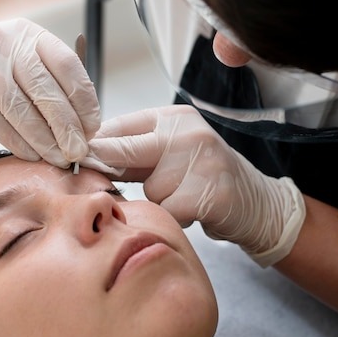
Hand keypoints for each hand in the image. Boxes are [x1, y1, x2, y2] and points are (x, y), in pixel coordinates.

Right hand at [0, 19, 99, 166]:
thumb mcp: (25, 76)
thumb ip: (53, 91)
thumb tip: (87, 128)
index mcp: (30, 35)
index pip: (67, 64)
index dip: (84, 99)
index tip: (93, 127)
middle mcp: (4, 39)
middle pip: (44, 88)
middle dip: (66, 125)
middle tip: (78, 150)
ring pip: (19, 107)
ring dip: (43, 139)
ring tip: (58, 158)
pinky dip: (16, 142)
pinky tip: (30, 154)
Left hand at [85, 105, 305, 266]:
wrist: (258, 203)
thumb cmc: (204, 178)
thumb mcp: (169, 155)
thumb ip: (133, 154)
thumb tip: (86, 159)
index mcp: (174, 117)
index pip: (119, 126)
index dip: (96, 147)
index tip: (79, 163)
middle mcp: (189, 132)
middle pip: (126, 151)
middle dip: (110, 170)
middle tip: (99, 183)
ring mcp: (204, 160)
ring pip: (150, 190)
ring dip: (159, 202)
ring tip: (183, 198)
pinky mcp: (213, 192)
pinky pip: (170, 212)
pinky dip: (175, 219)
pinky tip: (194, 212)